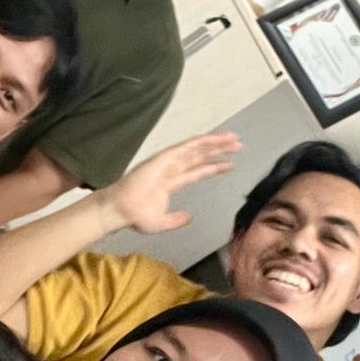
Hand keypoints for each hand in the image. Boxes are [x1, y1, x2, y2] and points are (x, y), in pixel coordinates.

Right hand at [101, 131, 239, 235]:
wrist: (122, 211)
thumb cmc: (136, 216)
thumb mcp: (162, 222)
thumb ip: (176, 219)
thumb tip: (188, 218)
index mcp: (171, 182)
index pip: (197, 171)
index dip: (213, 167)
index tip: (229, 164)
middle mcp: (171, 169)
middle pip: (199, 156)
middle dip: (218, 150)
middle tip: (237, 144)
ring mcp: (167, 162)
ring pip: (195, 149)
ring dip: (214, 143)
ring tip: (232, 139)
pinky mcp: (163, 158)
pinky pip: (185, 147)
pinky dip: (200, 142)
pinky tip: (213, 139)